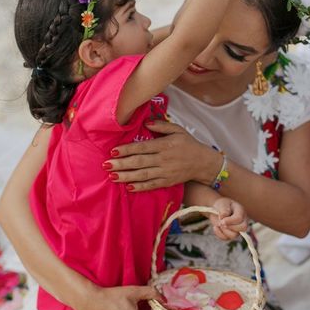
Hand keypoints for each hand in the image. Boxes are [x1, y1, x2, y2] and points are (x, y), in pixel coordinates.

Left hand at [106, 121, 220, 190]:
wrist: (203, 163)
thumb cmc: (188, 144)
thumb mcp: (178, 130)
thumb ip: (161, 125)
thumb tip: (146, 122)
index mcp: (164, 145)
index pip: (142, 147)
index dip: (127, 149)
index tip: (113, 151)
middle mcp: (163, 159)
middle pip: (139, 162)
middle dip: (121, 164)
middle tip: (106, 165)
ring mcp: (165, 172)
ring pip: (143, 175)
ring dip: (126, 176)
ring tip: (112, 176)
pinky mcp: (167, 182)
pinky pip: (151, 185)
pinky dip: (140, 187)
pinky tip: (128, 187)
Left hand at [209, 197, 246, 239]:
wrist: (217, 209)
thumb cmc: (221, 205)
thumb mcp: (222, 204)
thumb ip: (224, 210)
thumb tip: (223, 217)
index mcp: (241, 211)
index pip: (240, 218)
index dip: (230, 221)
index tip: (221, 219)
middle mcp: (242, 221)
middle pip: (243, 228)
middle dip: (230, 226)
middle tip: (221, 223)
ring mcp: (237, 229)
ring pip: (234, 235)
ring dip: (223, 230)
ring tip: (218, 224)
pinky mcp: (230, 234)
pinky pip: (226, 238)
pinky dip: (219, 234)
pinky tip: (216, 227)